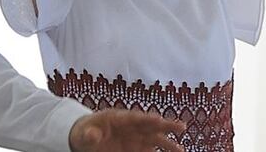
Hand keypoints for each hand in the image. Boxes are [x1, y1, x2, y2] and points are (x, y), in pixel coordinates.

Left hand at [68, 109, 185, 151]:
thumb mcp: (84, 133)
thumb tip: (92, 135)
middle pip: (149, 125)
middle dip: (165, 125)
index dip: (145, 118)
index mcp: (117, 118)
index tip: (157, 119)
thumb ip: (89, 135)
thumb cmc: (86, 132)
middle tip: (181, 127)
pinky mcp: (138, 149)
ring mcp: (136, 138)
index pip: (133, 117)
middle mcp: (131, 126)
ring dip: (167, 143)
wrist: (88, 139)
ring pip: (155, 139)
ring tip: (181, 150)